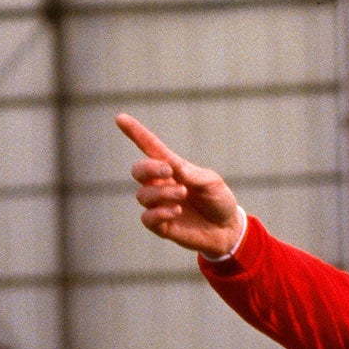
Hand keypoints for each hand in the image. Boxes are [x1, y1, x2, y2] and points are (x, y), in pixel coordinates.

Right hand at [117, 114, 242, 256]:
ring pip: (143, 195)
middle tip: (169, 171)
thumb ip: (190, 173)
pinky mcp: (162, 226)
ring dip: (162, 192)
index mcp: (173, 168)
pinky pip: (147, 218)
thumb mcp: (211, 182)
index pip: (150, 148)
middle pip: (138, 171)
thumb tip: (169, 164)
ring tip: (183, 194)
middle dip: (149, 168)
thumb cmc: (219, 200)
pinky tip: (176, 211)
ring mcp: (160, 205)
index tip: (121, 118)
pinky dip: (159, 212)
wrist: (228, 229)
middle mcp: (161, 185)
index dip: (135, 133)